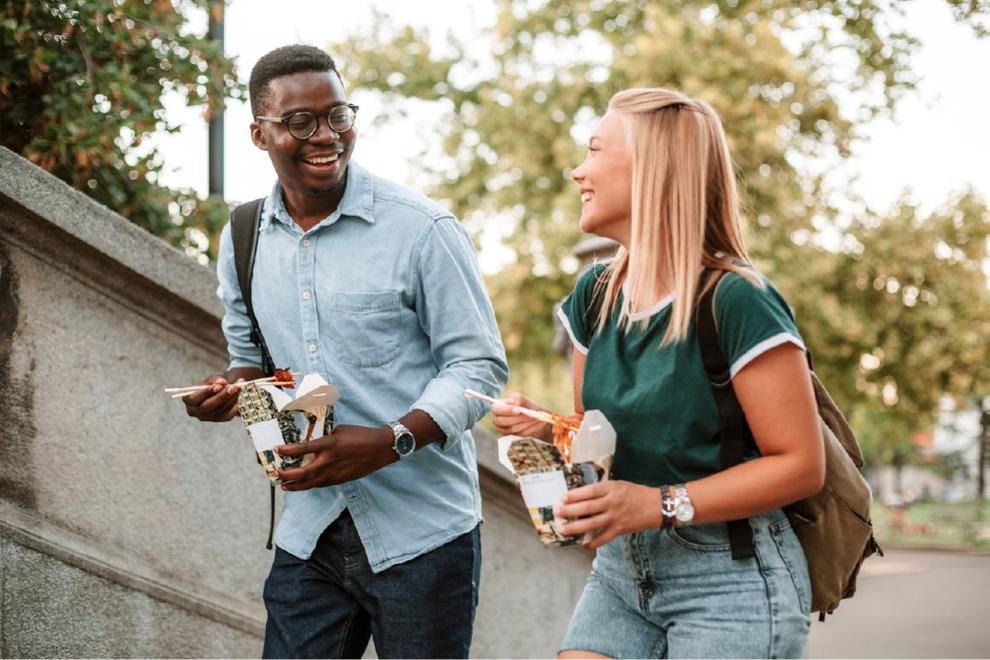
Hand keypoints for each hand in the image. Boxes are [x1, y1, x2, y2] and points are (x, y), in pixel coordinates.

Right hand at [183, 375, 242, 421]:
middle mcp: (195, 411)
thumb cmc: (211, 385)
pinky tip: (241, 396)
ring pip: (220, 410)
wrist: (218, 392)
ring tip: (239, 387)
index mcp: (188, 400)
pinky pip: (228, 415)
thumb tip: (222, 382)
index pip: (195, 398)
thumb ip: (214, 380)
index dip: (207, 392)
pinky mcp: (218, 420)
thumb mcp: (210, 380)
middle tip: (234, 387)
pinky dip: (235, 405)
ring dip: (231, 398)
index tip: (219, 386)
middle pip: (208, 406)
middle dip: (222, 396)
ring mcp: (207, 418)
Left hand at [275, 424, 395, 489]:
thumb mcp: (339, 431)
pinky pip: (320, 484)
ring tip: (285, 486)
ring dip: (295, 486)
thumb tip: (313, 444)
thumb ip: (324, 439)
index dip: (286, 450)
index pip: (301, 449)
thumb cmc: (360, 435)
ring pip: (309, 483)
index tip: (276, 450)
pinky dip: (309, 485)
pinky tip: (303, 485)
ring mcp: (334, 473)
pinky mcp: (339, 480)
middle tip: (276, 474)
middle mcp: (329, 461)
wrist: (380, 448)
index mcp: (328, 445)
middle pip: (301, 473)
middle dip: (286, 475)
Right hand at [491, 391, 549, 440]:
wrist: (539, 419)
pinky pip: (520, 434)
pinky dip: (531, 428)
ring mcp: (504, 430)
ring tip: (537, 417)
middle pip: (501, 421)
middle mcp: (498, 419)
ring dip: (526, 422)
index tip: (518, 410)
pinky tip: (539, 423)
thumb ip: (518, 398)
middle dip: (517, 418)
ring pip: (512, 428)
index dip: (506, 410)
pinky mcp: (513, 437)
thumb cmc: (529, 407)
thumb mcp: (525, 401)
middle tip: (530, 414)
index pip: (495, 409)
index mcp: (499, 407)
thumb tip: (512, 402)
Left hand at [554, 480, 661, 549]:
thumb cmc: (636, 493)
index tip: (562, 498)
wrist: (657, 506)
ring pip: (591, 524)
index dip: (574, 495)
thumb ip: (602, 490)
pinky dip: (592, 543)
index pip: (589, 491)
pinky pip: (603, 538)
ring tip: (562, 529)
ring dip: (575, 527)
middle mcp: (612, 502)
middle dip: (569, 511)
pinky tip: (582, 544)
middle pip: (586, 507)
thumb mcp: (618, 485)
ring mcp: (615, 517)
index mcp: (611, 488)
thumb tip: (581, 496)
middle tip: (556, 512)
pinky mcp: (620, 529)